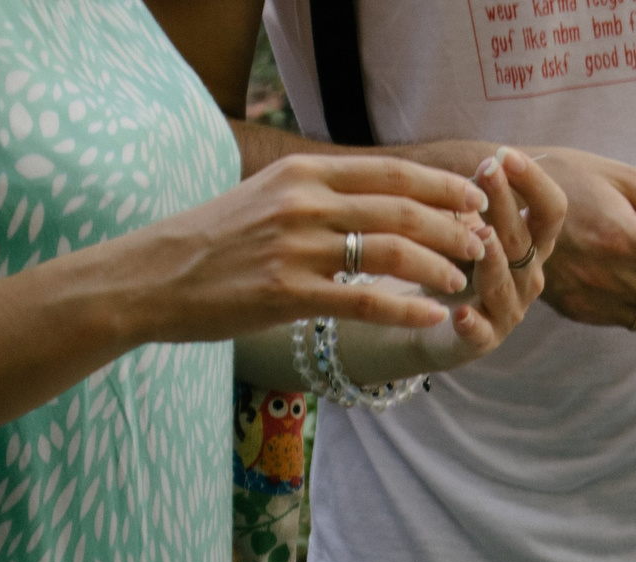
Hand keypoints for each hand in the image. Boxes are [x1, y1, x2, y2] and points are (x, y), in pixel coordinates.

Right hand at [119, 151, 490, 344]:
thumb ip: (318, 194)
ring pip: (390, 251)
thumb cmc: (214, 242)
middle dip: (451, 226)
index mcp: (303, 173)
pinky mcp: (287, 292)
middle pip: (400, 208)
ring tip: (463, 278)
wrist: (152, 276)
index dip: (440, 187)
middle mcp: (304, 202)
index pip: (390, 173)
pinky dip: (406, 308)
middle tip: (483, 241)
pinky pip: (363, 299)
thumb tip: (373, 198)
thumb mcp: (266, 196)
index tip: (474, 200)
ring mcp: (296, 247)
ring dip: (437, 264)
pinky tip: (434, 314)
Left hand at [442, 147, 564, 357]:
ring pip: (505, 283)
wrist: (431, 320)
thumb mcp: (466, 226)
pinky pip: (481, 333)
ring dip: (493, 259)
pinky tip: (459, 313)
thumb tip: (489, 163)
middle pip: (524, 239)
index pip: (549, 211)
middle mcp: (527, 276)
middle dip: (507, 202)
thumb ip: (476, 201)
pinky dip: (472, 324)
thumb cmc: (456, 265)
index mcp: (531, 245)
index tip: (507, 154)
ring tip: (480, 238)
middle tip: (488, 170)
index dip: (534, 182)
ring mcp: (508, 309)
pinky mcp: (482, 340)